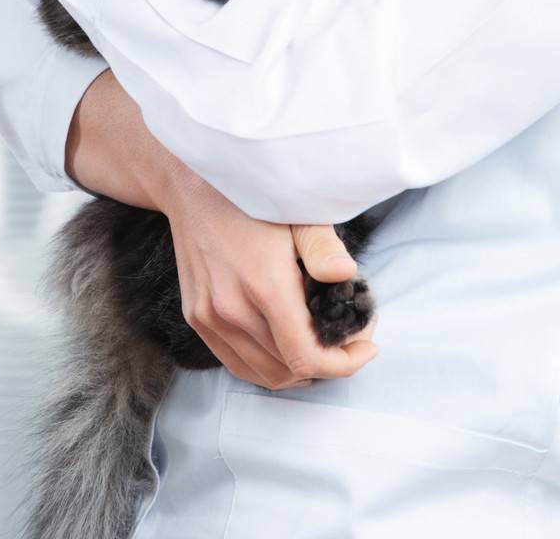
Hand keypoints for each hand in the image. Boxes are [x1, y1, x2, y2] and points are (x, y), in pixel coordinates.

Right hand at [165, 173, 378, 387]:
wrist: (193, 185)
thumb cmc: (251, 197)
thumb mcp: (298, 212)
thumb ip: (323, 248)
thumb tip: (346, 274)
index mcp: (264, 284)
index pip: (306, 357)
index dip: (343, 363)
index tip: (366, 347)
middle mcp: (232, 309)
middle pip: (288, 371)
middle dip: (328, 364)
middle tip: (350, 340)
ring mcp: (210, 317)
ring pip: (262, 373)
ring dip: (298, 370)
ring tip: (322, 345)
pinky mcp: (197, 318)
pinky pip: (236, 362)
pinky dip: (267, 366)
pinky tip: (288, 348)